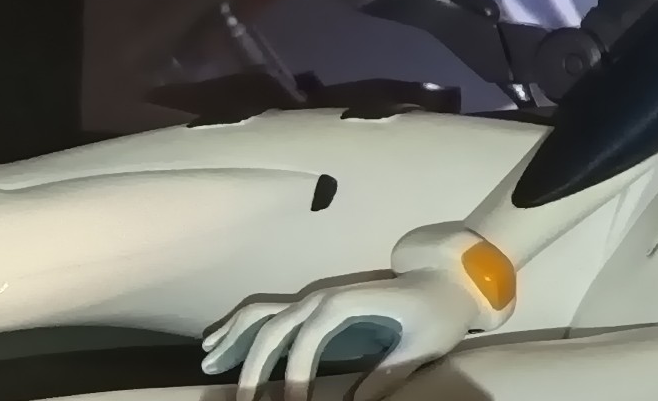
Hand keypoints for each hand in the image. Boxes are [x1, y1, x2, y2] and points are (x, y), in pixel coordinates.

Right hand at [201, 269, 478, 400]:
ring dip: (232, 338)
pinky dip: (239, 324)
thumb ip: (387, 375)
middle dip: (253, 368)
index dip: (294, 376)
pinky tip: (217, 342)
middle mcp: (323, 295)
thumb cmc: (439, 313)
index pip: (306, 341)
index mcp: (346, 302)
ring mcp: (316, 296)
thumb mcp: (422, 346)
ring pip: (261, 313)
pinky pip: (268, 310)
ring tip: (208, 364)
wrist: (449, 280)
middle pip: (273, 329)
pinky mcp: (317, 302)